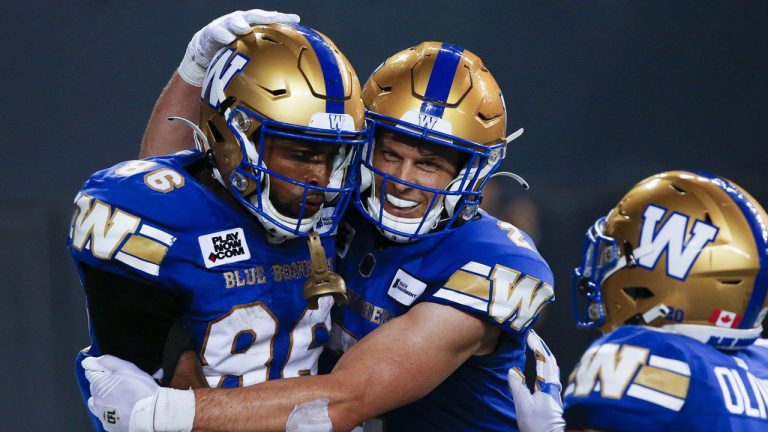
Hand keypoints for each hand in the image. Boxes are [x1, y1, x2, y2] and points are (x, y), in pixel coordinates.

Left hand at [83, 355, 158, 431]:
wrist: (151, 412)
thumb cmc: (141, 390)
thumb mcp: (127, 368)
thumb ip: (108, 361)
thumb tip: (94, 360)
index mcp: (99, 385)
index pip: (90, 373)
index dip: (102, 371)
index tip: (112, 373)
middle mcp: (96, 401)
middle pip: (95, 388)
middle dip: (105, 385)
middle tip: (123, 385)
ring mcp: (101, 414)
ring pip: (98, 403)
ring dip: (106, 399)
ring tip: (123, 398)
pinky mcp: (109, 425)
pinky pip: (105, 415)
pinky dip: (111, 411)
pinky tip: (124, 408)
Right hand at [178, 9, 300, 85]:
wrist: (206, 51)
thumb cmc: (233, 52)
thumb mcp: (250, 53)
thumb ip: (265, 57)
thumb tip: (288, 71)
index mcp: (253, 25)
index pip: (270, 20)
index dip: (283, 19)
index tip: (296, 20)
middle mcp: (241, 21)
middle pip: (254, 16)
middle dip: (264, 16)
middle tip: (273, 17)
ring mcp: (226, 25)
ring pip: (234, 21)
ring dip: (239, 24)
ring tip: (243, 29)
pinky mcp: (211, 32)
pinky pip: (216, 32)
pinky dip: (222, 35)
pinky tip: (227, 39)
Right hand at [508, 330, 565, 431]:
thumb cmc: (537, 426)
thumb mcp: (523, 406)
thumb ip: (518, 387)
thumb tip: (513, 370)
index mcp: (548, 386)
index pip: (543, 360)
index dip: (536, 345)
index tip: (529, 334)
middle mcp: (554, 387)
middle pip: (551, 361)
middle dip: (542, 346)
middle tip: (533, 336)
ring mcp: (555, 393)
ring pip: (552, 368)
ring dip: (545, 355)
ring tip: (537, 347)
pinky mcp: (553, 399)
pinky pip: (551, 376)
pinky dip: (545, 365)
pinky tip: (541, 368)